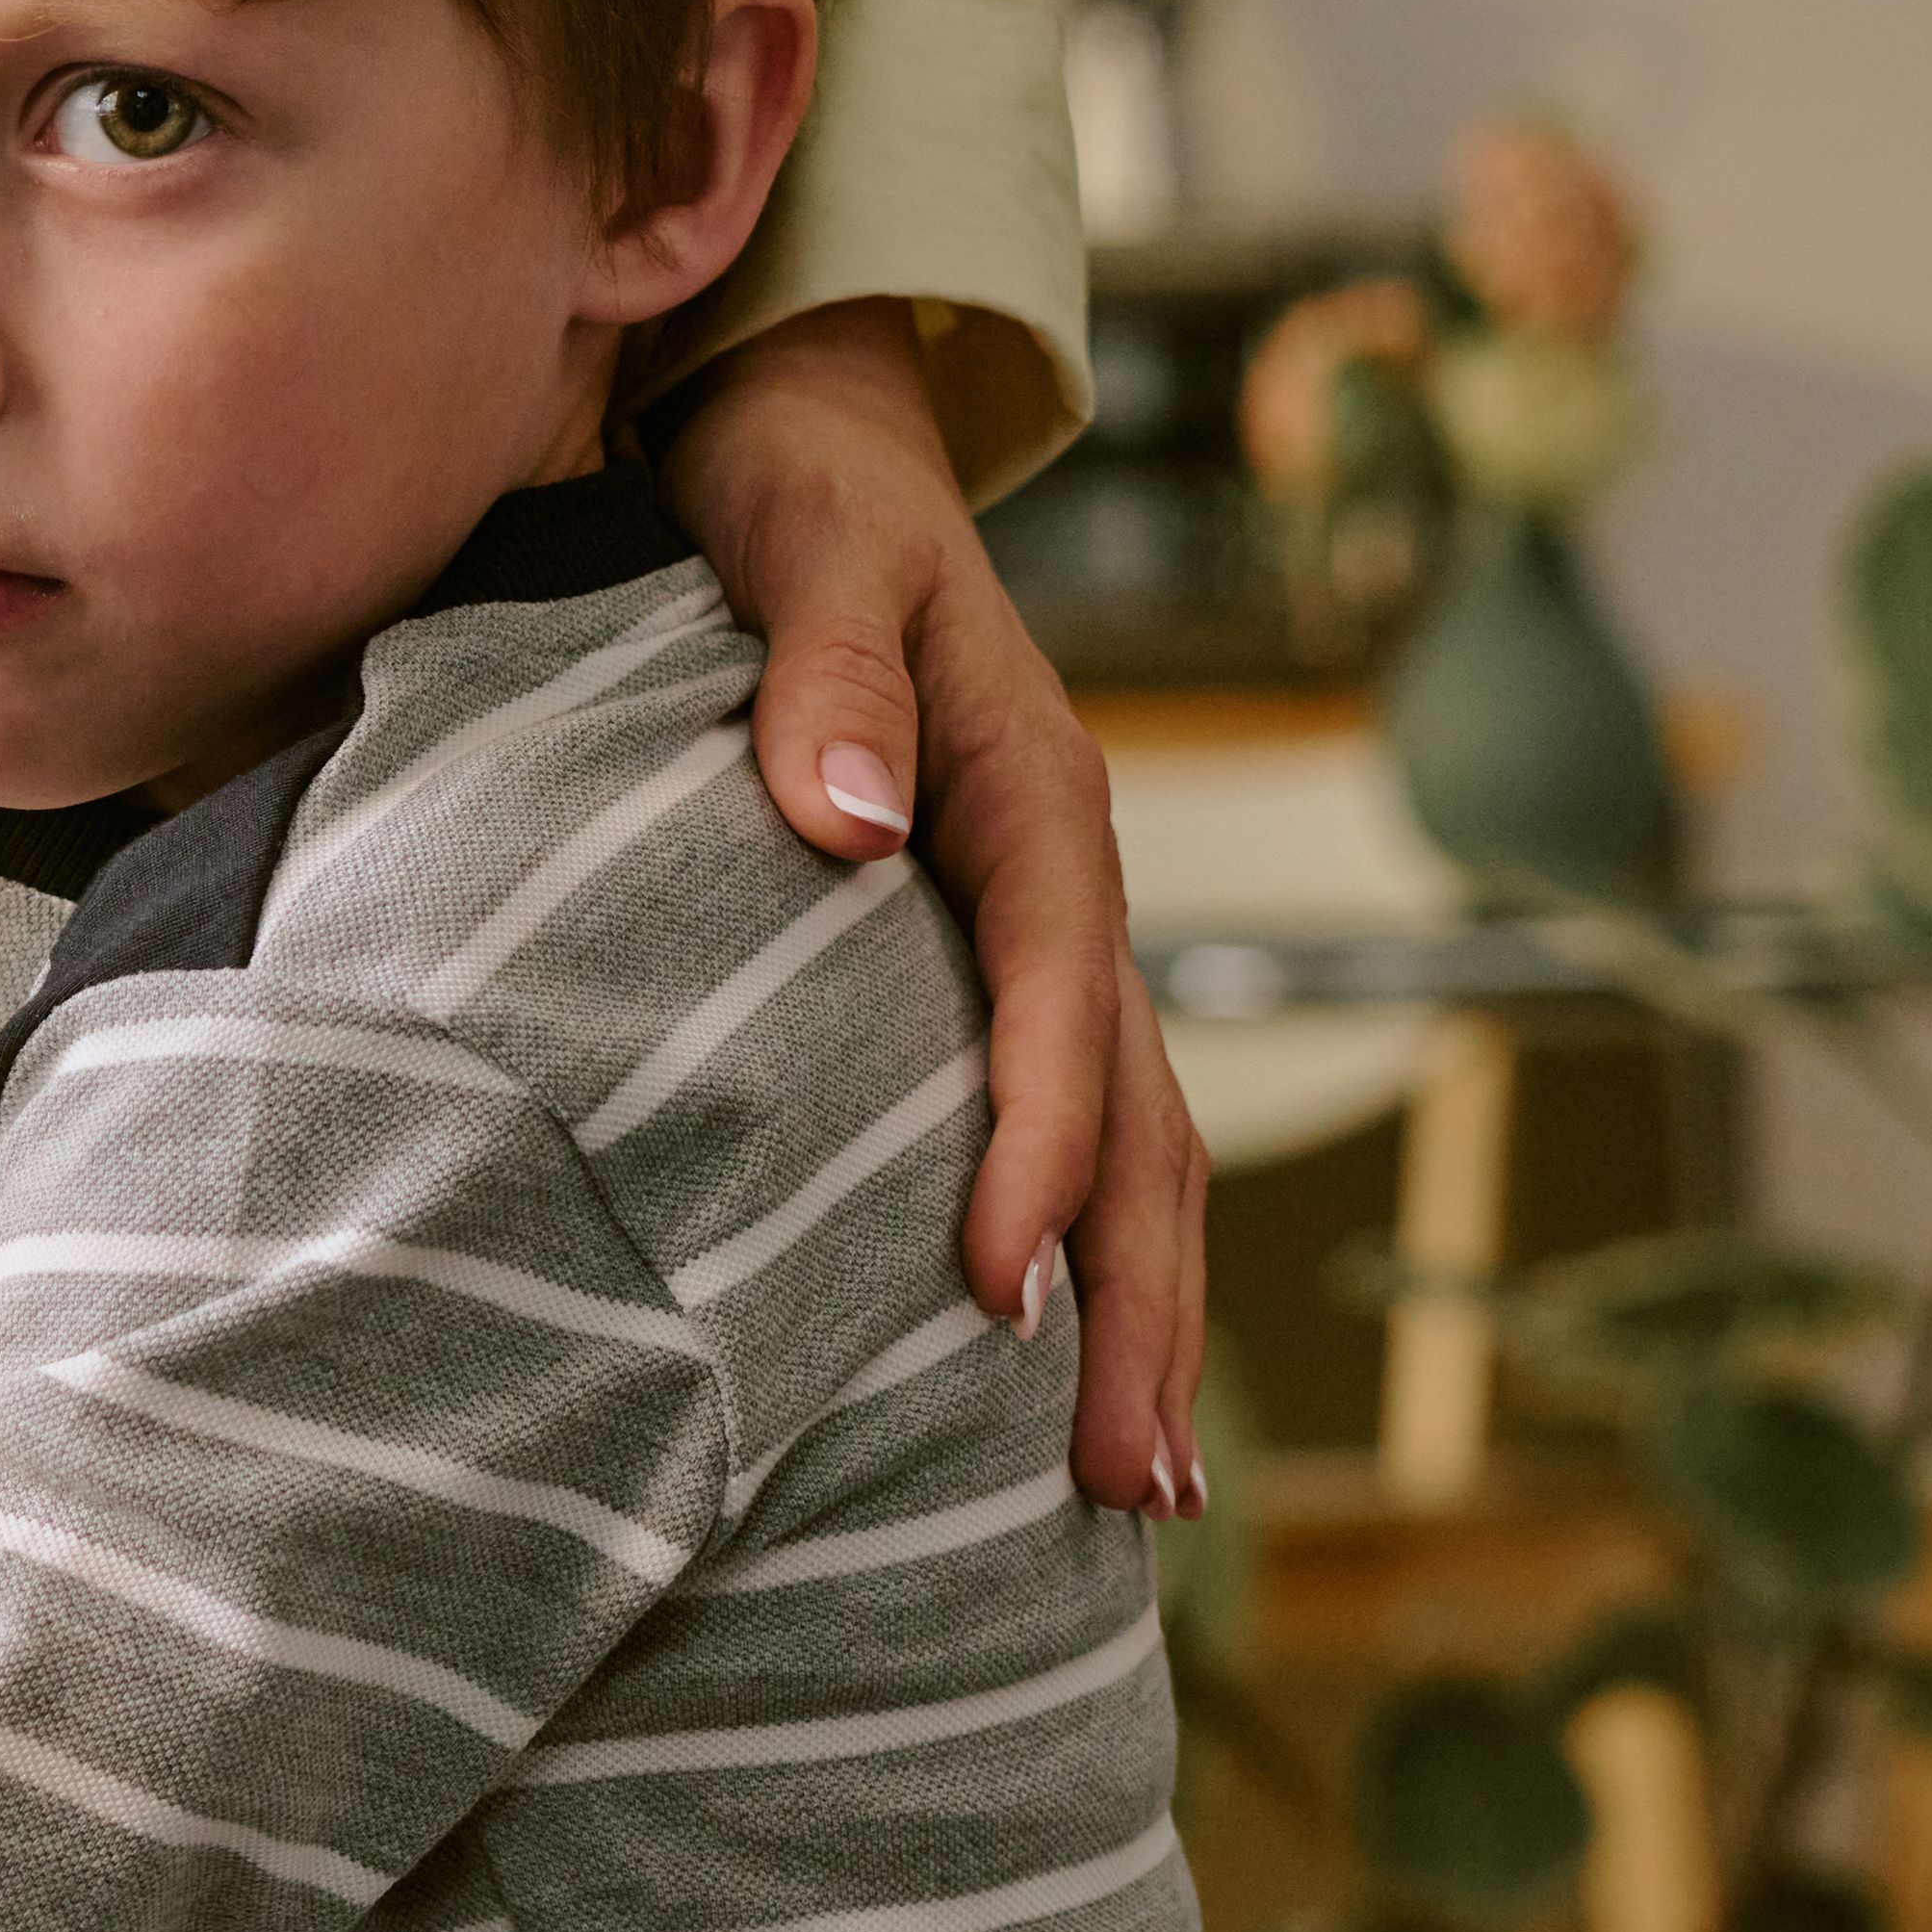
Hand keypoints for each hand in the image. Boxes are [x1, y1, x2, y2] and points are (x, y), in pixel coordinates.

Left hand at [662, 303, 1209, 1519]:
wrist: (810, 436)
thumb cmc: (793, 497)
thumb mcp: (804, 548)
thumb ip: (820, 674)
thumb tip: (841, 821)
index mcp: (1033, 793)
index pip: (1055, 1002)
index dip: (1035, 1146)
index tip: (995, 1286)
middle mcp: (1066, 876)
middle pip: (1137, 1117)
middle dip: (1137, 1300)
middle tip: (1130, 1490)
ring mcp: (1044, 926)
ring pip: (1134, 1144)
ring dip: (1138, 1308)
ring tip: (1138, 1495)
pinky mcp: (994, 952)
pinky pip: (1073, 1121)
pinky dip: (1088, 1245)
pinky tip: (1057, 1371)